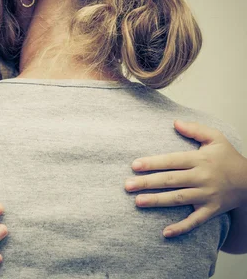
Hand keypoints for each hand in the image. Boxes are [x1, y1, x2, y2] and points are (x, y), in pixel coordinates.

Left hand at [125, 120, 246, 237]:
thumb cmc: (228, 157)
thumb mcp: (216, 138)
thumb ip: (195, 129)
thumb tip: (175, 122)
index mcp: (200, 159)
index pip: (172, 161)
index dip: (153, 163)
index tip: (134, 165)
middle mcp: (202, 178)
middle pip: (171, 180)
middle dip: (148, 183)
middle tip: (127, 185)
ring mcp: (207, 195)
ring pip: (179, 199)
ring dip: (158, 201)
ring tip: (137, 202)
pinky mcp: (211, 210)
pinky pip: (195, 221)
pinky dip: (181, 227)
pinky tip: (165, 232)